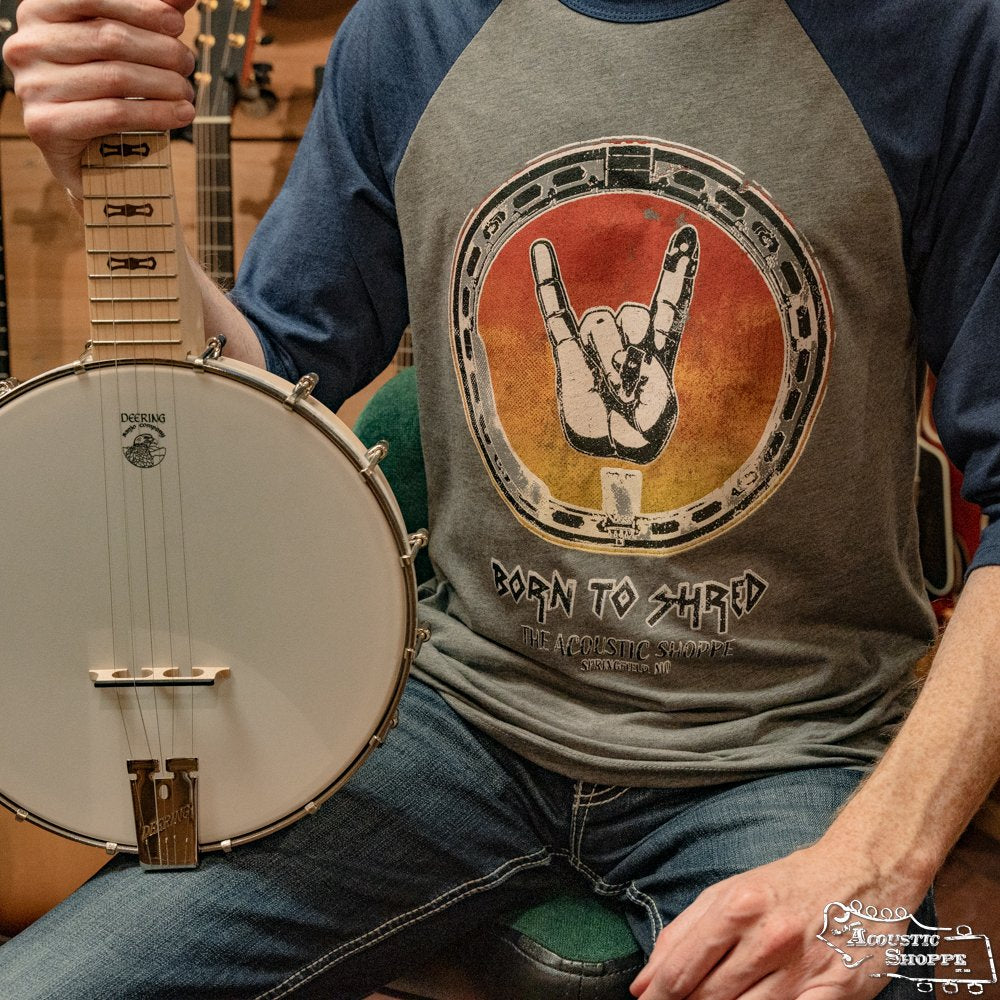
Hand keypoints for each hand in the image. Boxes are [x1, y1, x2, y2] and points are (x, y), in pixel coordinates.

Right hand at [4, 0, 196, 197]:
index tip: (178, 24)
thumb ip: (148, 13)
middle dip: (162, 51)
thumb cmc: (106, 89)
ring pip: (117, 77)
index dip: (141, 8)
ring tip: (187, 92)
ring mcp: (32, 86)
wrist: (87, 155)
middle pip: (111, 39)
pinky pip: (113, 114)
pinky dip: (156, 114)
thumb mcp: (123, 43)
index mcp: (38, 13)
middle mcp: (27, 45)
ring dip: (166, 85)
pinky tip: (181, 114)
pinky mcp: (45, 125)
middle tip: (187, 65)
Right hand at [529, 226, 697, 463]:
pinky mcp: (568, 353)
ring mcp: (596, 343)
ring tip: (610, 389)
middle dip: (634, 349)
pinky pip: (555, 312)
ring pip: (602, 319)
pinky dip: (548, 280)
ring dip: (608, 355)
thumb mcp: (658, 412)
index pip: (669, 302)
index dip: (678, 271)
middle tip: (632, 389)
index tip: (688, 233)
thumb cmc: (638, 437)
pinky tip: (541, 247)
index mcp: (658, 348)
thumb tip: (622, 353)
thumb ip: (647, 380)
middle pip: (633, 313)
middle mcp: (628, 338)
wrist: (606, 456)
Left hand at [629, 841, 930, 999]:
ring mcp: (804, 967)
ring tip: (721, 999)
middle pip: (709, 997)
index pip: (682, 968)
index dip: (658, 996)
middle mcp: (769, 937)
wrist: (862, 871)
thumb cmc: (786, 885)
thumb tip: (643, 984)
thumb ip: (681, 936)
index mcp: (736, 906)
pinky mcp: (836, 991)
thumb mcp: (728, 893)